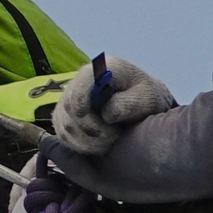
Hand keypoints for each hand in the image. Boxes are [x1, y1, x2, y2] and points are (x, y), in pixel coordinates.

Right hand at [53, 56, 173, 155]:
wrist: (142, 107)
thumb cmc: (148, 99)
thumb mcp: (149, 99)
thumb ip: (129, 103)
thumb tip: (107, 113)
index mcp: (106, 68)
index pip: (84, 79)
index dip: (81, 99)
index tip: (87, 116)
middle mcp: (83, 80)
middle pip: (70, 106)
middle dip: (90, 127)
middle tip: (112, 137)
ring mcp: (71, 98)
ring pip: (65, 124)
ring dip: (87, 140)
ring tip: (109, 141)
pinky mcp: (66, 116)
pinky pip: (63, 134)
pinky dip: (80, 144)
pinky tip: (99, 145)